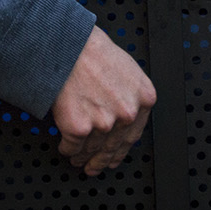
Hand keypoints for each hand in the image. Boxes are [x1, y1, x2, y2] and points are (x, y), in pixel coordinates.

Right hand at [50, 26, 156, 174]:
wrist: (66, 44)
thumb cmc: (90, 49)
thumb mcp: (126, 69)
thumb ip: (129, 95)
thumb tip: (121, 117)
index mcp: (144, 98)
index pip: (133, 135)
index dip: (121, 150)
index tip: (114, 157)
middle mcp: (127, 114)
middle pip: (114, 147)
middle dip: (103, 160)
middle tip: (95, 166)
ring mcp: (104, 122)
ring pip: (92, 149)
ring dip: (83, 157)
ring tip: (78, 159)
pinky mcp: (79, 127)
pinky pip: (72, 146)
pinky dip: (67, 149)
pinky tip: (66, 148)